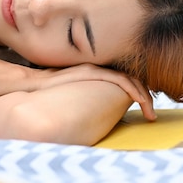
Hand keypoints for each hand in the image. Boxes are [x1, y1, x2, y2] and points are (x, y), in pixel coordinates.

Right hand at [29, 64, 155, 120]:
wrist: (30, 84)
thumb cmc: (50, 93)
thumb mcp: (74, 94)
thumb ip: (88, 97)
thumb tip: (98, 114)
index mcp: (95, 72)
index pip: (123, 79)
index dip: (136, 91)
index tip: (145, 106)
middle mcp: (97, 68)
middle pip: (130, 78)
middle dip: (145, 93)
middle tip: (152, 110)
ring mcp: (95, 69)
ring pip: (128, 79)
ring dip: (143, 94)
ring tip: (150, 110)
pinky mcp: (92, 73)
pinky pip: (120, 80)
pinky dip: (133, 90)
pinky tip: (140, 100)